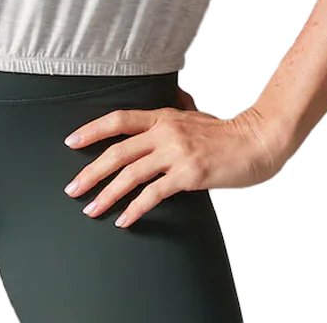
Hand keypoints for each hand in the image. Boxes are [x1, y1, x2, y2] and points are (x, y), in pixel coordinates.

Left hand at [61, 96, 284, 229]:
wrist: (255, 142)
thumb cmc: (225, 133)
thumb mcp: (193, 116)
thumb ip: (173, 112)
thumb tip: (161, 106)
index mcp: (163, 116)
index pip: (119, 119)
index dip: (92, 130)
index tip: (71, 142)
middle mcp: (166, 132)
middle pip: (118, 151)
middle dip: (91, 171)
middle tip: (71, 188)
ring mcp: (177, 153)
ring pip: (131, 174)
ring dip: (107, 194)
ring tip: (91, 209)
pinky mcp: (189, 174)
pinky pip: (154, 193)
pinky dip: (135, 208)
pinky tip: (124, 220)